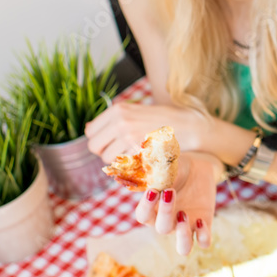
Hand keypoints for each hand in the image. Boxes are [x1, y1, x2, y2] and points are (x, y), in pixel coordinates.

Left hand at [85, 101, 210, 162]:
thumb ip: (112, 120)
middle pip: (94, 146)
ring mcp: (130, 136)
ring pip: (107, 159)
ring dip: (117, 160)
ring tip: (133, 154)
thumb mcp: (134, 112)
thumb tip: (88, 129)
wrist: (188, 126)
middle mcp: (120, 121)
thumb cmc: (162, 120)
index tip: (111, 142)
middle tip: (121, 151)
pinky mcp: (139, 151)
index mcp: (118, 110)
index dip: (99, 140)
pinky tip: (141, 160)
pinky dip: (128, 166)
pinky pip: (121, 166)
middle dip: (104, 152)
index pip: (90, 132)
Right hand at [134, 151, 223, 255]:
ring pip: (183, 248)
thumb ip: (156, 171)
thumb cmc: (176, 168)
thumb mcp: (166, 167)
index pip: (142, 216)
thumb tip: (146, 166)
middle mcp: (168, 222)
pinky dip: (203, 236)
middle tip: (170, 192)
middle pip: (161, 229)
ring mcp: (186, 225)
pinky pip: (204, 242)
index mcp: (154, 209)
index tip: (153, 190)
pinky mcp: (204, 225)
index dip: (145, 207)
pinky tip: (202, 219)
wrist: (198, 168)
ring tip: (184, 215)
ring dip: (183, 235)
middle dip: (165, 212)